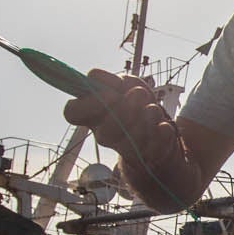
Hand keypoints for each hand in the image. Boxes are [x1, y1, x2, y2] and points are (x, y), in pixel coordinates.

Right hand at [63, 69, 179, 174]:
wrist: (157, 130)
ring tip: (152, 107)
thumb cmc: (135, 103)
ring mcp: (126, 148)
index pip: (71, 112)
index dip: (88, 104)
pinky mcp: (149, 154)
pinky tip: (162, 125)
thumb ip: (108, 79)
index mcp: (92, 116)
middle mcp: (104, 135)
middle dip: (123, 110)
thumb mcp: (123, 83)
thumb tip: (101, 80)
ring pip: (131, 138)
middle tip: (138, 94)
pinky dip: (161, 131)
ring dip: (145, 115)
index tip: (108, 94)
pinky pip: (155, 145)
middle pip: (104, 133)